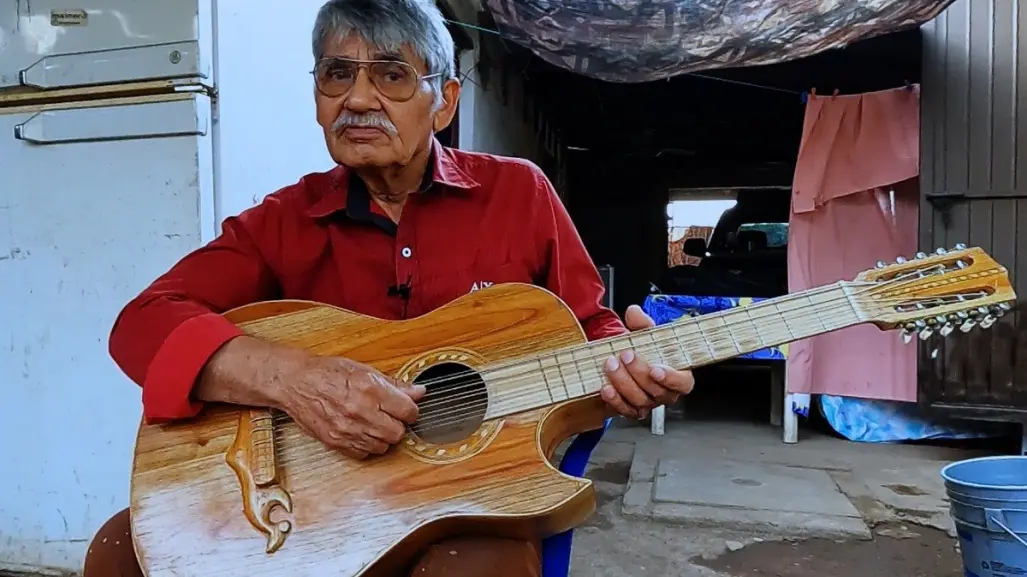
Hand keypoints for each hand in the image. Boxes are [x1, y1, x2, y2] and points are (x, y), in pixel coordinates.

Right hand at [279, 355, 424, 458]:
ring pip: (382, 446)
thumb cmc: (326, 373)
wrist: (295, 383)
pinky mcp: (336, 442)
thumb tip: (417, 392)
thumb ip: (393, 384)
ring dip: (383, 436)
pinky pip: (364, 453)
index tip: (406, 407)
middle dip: (397, 425)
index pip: (408, 411)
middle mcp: (359, 411)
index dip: (410, 409)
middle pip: (397, 433)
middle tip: (390, 415)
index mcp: (369, 389)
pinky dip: (367, 445)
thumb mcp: (363, 370)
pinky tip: (362, 431)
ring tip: (374, 422)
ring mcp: (347, 429)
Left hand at [600, 305, 694, 418]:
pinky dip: (614, 400)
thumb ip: (642, 323)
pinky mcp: (631, 410)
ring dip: (624, 383)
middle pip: (658, 392)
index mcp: (677, 375)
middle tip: (626, 355)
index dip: (671, 379)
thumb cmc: (643, 350)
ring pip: (640, 401)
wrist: (624, 361)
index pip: (683, 383)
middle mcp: (665, 393)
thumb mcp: (645, 334)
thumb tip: (634, 312)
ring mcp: (649, 404)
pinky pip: (625, 410)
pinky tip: (606, 387)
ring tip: (611, 365)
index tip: (656, 369)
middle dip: (639, 373)